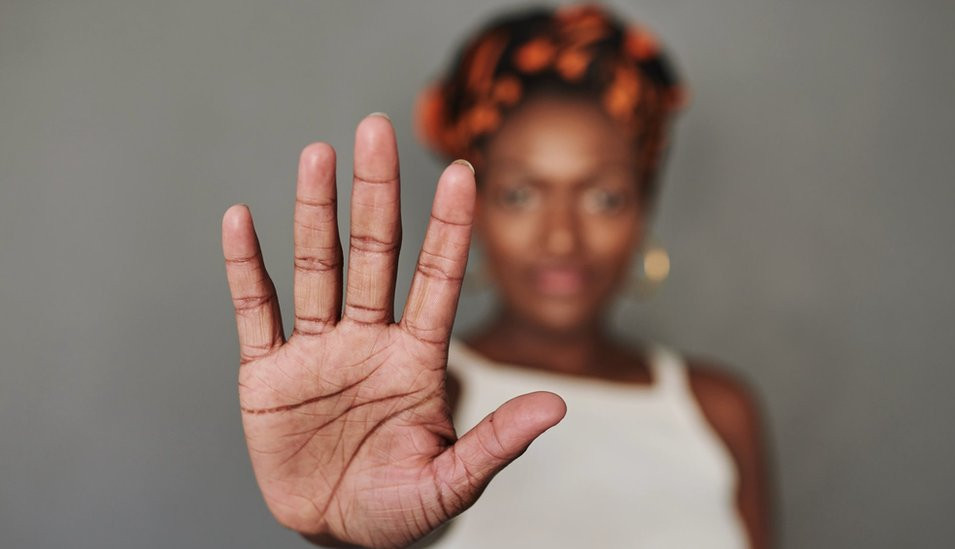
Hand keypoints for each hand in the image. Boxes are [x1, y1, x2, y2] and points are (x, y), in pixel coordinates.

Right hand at [221, 114, 565, 547]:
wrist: (334, 532)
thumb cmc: (399, 509)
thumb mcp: (452, 483)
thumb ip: (498, 443)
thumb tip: (559, 405)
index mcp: (416, 360)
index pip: (437, 281)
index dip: (449, 229)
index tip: (463, 173)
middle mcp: (368, 340)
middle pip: (374, 253)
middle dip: (377, 193)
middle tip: (376, 128)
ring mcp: (316, 352)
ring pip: (316, 268)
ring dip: (314, 212)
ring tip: (319, 154)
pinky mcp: (266, 373)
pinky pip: (255, 310)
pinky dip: (245, 267)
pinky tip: (243, 219)